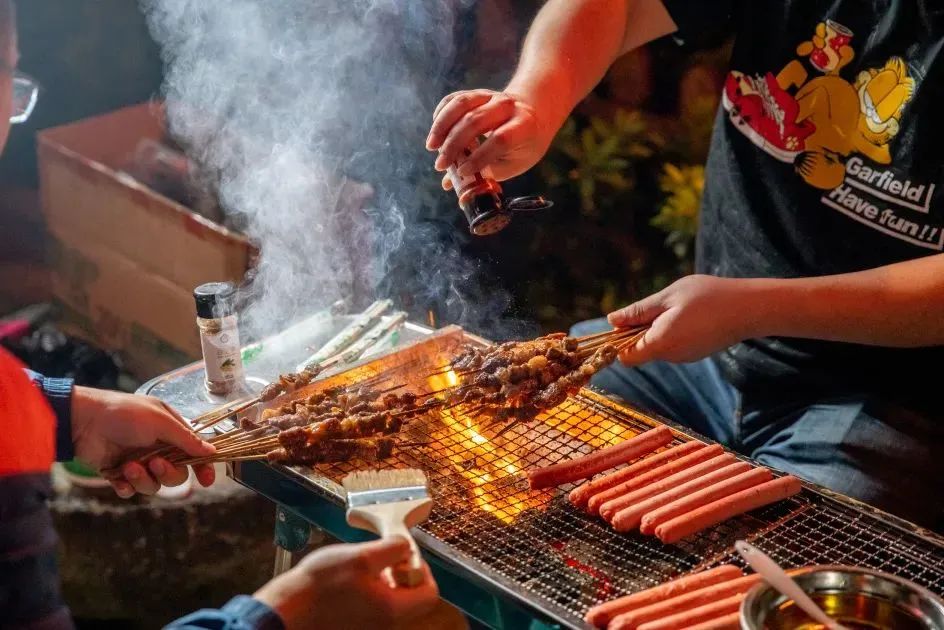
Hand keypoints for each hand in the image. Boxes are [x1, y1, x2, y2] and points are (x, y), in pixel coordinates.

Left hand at [71, 387, 215, 497]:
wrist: (82, 421)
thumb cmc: (124, 414)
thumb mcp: (160, 421)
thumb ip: (186, 439)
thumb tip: (212, 451)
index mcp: (170, 432)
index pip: (194, 453)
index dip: (203, 467)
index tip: (207, 480)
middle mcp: (158, 449)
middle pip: (177, 475)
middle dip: (167, 473)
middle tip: (155, 463)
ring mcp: (139, 462)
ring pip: (154, 485)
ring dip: (143, 479)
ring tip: (128, 467)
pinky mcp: (119, 474)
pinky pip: (131, 491)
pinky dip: (126, 488)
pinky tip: (119, 479)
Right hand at [254, 537, 438, 629]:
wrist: (284, 613)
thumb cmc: (319, 587)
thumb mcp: (361, 557)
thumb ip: (391, 550)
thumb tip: (406, 546)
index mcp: (393, 611)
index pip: (429, 594)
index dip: (423, 569)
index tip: (405, 555)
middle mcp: (385, 625)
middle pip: (410, 598)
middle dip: (400, 572)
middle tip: (381, 556)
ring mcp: (367, 627)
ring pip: (389, 601)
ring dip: (381, 579)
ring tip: (359, 565)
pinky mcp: (352, 626)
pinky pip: (371, 607)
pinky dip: (366, 590)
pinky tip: (345, 578)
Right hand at [426, 89, 551, 188]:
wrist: (534, 112)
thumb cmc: (523, 144)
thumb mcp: (513, 163)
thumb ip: (485, 174)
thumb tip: (453, 189)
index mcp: (524, 125)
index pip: (500, 139)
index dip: (480, 157)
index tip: (463, 172)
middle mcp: (507, 106)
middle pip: (476, 120)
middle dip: (454, 144)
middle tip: (440, 165)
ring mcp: (490, 96)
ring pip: (462, 103)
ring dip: (442, 126)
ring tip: (431, 146)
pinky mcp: (477, 94)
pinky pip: (454, 99)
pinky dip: (441, 114)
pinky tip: (435, 132)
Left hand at [607, 275, 760, 365]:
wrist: (750, 308)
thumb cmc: (708, 297)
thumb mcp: (668, 297)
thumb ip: (638, 311)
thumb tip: (612, 321)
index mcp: (660, 344)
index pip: (625, 356)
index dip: (618, 341)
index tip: (625, 321)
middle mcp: (671, 356)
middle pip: (640, 351)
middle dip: (639, 331)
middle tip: (656, 306)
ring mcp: (685, 357)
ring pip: (657, 346)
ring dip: (657, 328)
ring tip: (677, 307)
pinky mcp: (696, 352)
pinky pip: (673, 344)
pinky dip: (672, 331)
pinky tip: (689, 314)